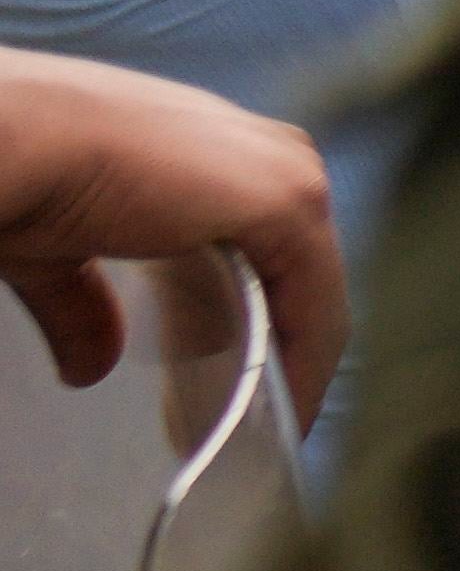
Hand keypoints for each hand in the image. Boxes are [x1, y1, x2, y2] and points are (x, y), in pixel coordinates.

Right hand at [0, 52, 332, 416]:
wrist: (4, 138)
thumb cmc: (19, 174)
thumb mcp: (57, 252)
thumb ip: (87, 307)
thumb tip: (90, 368)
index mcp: (216, 155)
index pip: (268, 254)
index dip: (250, 327)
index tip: (223, 394)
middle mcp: (268, 155)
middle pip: (294, 277)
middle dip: (266, 353)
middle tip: (233, 423)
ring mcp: (287, 174)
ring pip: (310, 295)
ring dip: (283, 368)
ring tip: (254, 433)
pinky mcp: (290, 202)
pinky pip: (317, 309)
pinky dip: (302, 369)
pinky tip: (279, 419)